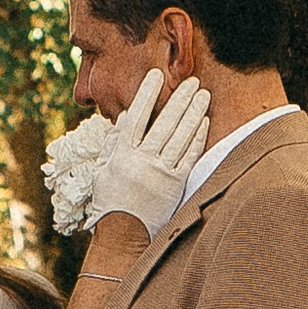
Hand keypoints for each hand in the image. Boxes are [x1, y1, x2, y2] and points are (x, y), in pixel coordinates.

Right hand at [81, 71, 212, 235]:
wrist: (124, 232)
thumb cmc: (111, 200)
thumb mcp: (103, 170)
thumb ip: (113, 143)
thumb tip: (124, 118)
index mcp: (121, 154)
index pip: (136, 116)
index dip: (146, 94)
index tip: (155, 75)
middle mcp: (142, 160)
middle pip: (165, 123)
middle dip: (180, 99)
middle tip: (192, 81)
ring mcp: (160, 172)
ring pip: (181, 136)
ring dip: (193, 112)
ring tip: (202, 94)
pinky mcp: (175, 184)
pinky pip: (189, 156)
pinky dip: (197, 137)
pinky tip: (203, 122)